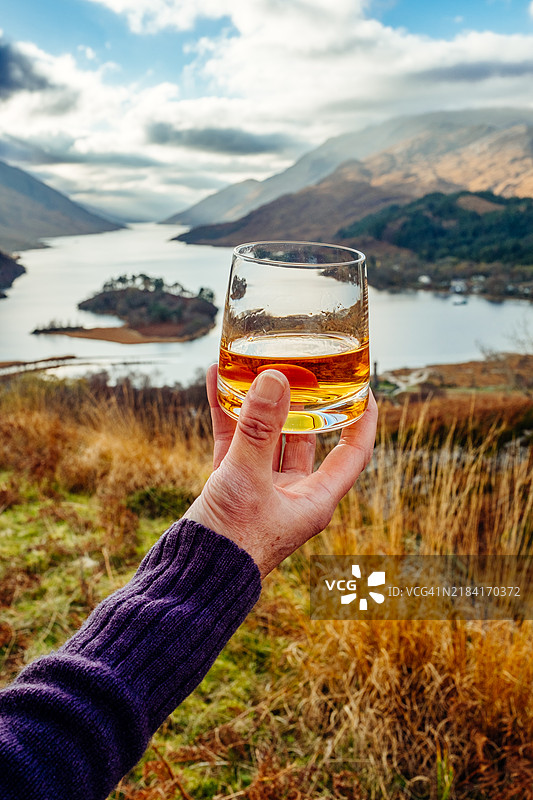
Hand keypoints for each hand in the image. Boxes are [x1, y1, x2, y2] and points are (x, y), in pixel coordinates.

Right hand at [184, 365, 377, 577]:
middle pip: (307, 435)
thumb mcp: (246, 480)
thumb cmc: (230, 543)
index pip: (353, 451)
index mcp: (315, 499)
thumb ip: (258, 429)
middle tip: (299, 363)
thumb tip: (277, 378)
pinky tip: (217, 380)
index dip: (362, 418)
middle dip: (302, 400)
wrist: (188, 583)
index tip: (362, 384)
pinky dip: (228, 412)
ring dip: (259, 401)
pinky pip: (234, 440)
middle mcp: (293, 492)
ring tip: (254, 363)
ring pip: (266, 434)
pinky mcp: (231, 485)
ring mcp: (261, 488)